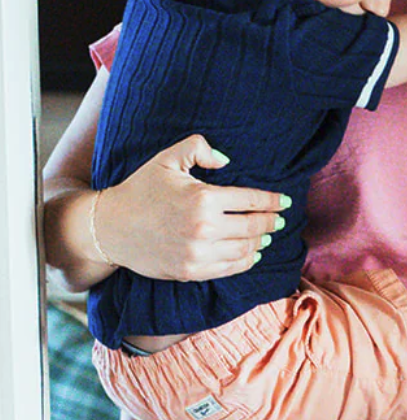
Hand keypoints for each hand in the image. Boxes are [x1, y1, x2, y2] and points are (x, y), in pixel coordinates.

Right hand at [99, 136, 285, 280]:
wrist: (110, 227)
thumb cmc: (140, 189)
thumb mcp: (166, 159)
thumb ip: (198, 148)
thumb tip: (227, 160)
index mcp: (203, 199)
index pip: (251, 201)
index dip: (272, 201)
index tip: (284, 201)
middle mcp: (204, 228)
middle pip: (254, 227)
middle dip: (271, 222)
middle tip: (280, 219)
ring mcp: (198, 253)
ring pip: (245, 250)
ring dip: (261, 242)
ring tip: (266, 235)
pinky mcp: (191, 271)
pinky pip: (230, 268)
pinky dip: (246, 261)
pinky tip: (251, 254)